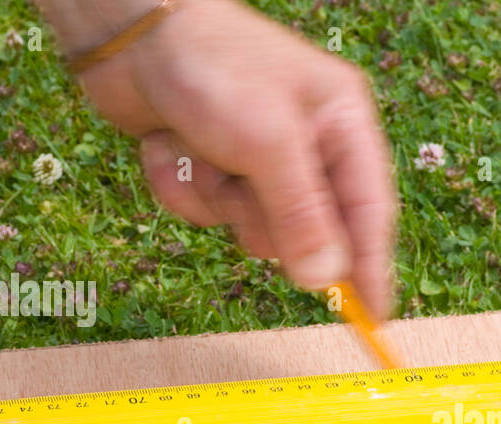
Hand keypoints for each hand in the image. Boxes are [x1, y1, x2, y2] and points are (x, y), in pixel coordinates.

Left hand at [69, 0, 396, 317]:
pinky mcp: (213, 168)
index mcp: (342, 125)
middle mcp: (308, 146)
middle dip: (267, 222)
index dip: (371, 266)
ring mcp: (258, 160)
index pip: (370, 212)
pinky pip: (208, 213)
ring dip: (218, 202)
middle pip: (309, 232)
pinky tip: (172, 145)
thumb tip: (325, 280)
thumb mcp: (268, 143)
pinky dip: (183, 189)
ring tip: (203, 155)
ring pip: (252, 229)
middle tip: (243, 195)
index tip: (374, 316)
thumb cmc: (212, 66)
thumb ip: (302, 216)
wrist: (127, 30)